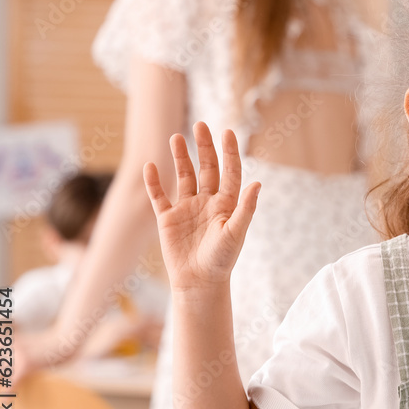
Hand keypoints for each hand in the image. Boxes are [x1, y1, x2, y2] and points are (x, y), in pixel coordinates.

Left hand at [0, 327, 52, 403]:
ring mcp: (16, 354)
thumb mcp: (23, 343)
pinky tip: (4, 403)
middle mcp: (6, 346)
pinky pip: (11, 383)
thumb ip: (8, 350)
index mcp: (2, 340)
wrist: (65, 339)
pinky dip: (5, 395)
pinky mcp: (26, 363)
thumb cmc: (46, 344)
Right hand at [143, 122, 259, 292]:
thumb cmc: (222, 260)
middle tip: (201, 125)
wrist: (198, 282)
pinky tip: (150, 165)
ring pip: (184, 176)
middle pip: (207, 168)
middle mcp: (208, 202)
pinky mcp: (168, 219)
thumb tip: (258, 183)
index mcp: (227, 204)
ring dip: (180, 157)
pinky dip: (154, 181)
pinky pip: (159, 196)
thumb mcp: (236, 233)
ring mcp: (187, 208)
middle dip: (204, 147)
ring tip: (176, 137)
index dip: (229, 152)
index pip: (229, 172)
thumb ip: (246, 208)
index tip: (227, 132)